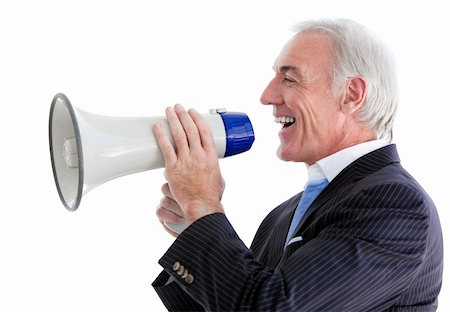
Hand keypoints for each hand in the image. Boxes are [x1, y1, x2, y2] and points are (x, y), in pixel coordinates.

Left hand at [153, 104, 224, 229]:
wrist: (201, 205)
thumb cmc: (210, 195)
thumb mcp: (218, 177)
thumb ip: (212, 167)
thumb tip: (207, 165)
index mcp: (211, 156)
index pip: (204, 131)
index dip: (198, 119)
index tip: (193, 112)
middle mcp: (199, 155)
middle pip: (190, 129)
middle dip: (184, 115)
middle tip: (178, 107)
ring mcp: (186, 160)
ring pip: (179, 134)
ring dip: (173, 120)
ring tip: (169, 111)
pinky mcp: (173, 167)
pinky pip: (166, 147)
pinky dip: (161, 135)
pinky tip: (158, 127)